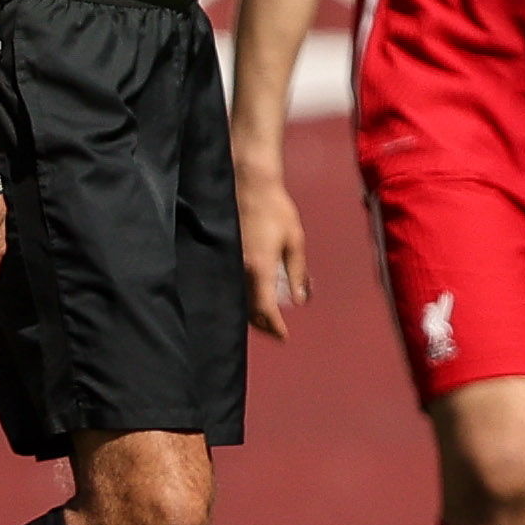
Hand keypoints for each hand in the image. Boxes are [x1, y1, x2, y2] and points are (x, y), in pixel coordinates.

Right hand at [235, 161, 308, 338]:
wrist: (249, 186)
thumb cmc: (276, 210)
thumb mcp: (295, 241)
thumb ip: (297, 272)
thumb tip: (300, 300)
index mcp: (259, 268)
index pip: (264, 308)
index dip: (274, 326)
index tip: (284, 337)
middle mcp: (240, 270)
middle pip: (248, 309)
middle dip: (263, 325)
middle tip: (277, 333)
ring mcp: (228, 264)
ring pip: (238, 300)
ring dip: (251, 314)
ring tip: (267, 320)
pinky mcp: (223, 257)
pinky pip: (231, 287)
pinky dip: (242, 299)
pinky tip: (251, 300)